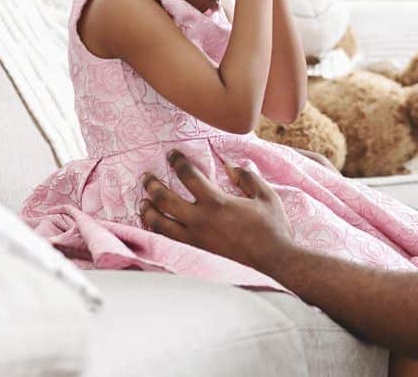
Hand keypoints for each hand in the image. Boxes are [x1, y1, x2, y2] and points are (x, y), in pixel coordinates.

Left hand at [139, 150, 294, 270]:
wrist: (274, 263)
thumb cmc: (272, 228)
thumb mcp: (266, 196)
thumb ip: (247, 178)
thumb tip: (231, 166)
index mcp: (216, 202)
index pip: (188, 176)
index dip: (177, 162)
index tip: (171, 155)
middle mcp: (199, 221)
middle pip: (164, 199)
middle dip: (152, 185)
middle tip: (146, 177)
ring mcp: (195, 240)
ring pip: (160, 224)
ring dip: (148, 211)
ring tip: (143, 203)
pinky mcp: (196, 254)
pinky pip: (168, 242)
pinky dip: (156, 233)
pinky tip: (154, 228)